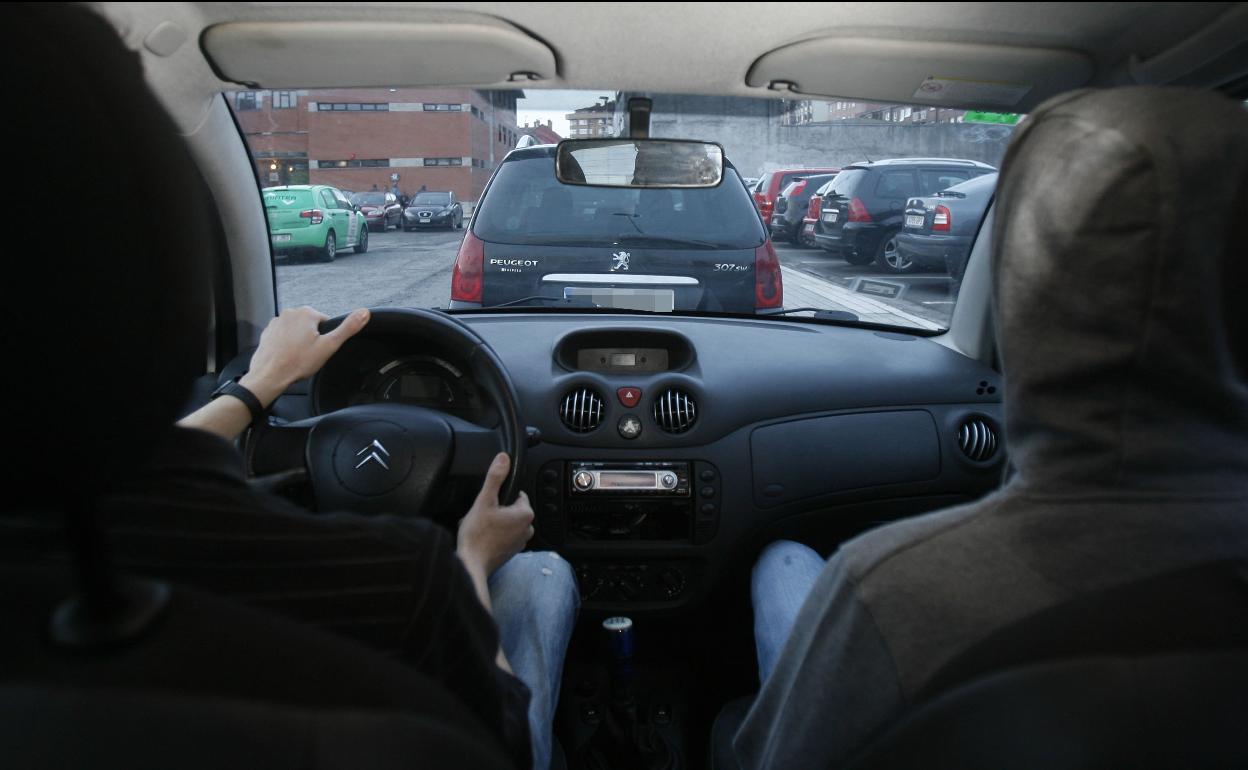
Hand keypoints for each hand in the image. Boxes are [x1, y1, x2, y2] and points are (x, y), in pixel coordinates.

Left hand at [239, 306, 369, 406]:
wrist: (269, 375)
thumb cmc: (297, 362)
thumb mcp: (329, 346)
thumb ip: (348, 328)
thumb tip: (365, 312)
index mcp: (307, 313)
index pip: (326, 322)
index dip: (326, 338)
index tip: (320, 349)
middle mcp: (290, 313)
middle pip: (310, 326)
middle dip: (312, 339)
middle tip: (309, 355)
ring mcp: (277, 322)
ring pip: (297, 331)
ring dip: (299, 342)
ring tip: (297, 357)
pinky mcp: (268, 332)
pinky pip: (283, 336)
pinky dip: (286, 345)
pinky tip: (287, 356)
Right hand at [456, 453, 533, 576]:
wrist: (471, 565)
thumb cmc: (477, 536)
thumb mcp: (484, 500)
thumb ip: (495, 477)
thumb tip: (503, 458)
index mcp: (526, 514)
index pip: (517, 494)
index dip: (500, 496)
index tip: (489, 503)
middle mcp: (528, 529)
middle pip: (511, 508)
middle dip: (496, 509)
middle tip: (483, 516)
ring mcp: (520, 542)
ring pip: (506, 522)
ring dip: (494, 522)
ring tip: (481, 527)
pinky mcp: (511, 551)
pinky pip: (504, 535)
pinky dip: (494, 534)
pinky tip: (482, 537)